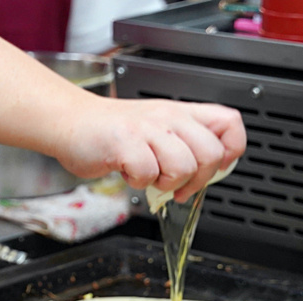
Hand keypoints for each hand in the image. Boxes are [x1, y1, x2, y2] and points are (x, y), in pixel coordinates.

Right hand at [53, 97, 245, 202]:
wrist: (71, 123)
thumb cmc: (112, 133)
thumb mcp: (157, 130)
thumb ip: (184, 146)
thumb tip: (208, 172)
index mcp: (182, 113)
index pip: (230, 123)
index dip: (231, 151)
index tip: (214, 168)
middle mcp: (169, 118)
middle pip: (211, 153)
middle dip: (197, 180)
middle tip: (177, 185)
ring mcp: (147, 129)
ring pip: (184, 166)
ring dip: (166, 182)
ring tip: (149, 176)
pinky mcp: (125, 143)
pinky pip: (147, 173)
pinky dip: (137, 182)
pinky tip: (127, 172)